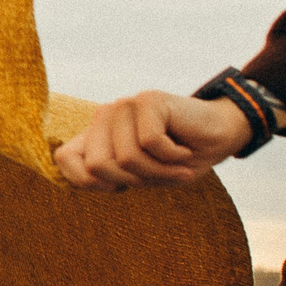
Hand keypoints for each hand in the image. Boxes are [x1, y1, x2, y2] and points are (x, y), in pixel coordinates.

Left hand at [52, 92, 248, 191]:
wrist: (220, 138)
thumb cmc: (178, 160)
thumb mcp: (139, 176)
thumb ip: (106, 175)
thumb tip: (85, 172)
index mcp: (96, 135)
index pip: (64, 159)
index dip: (91, 182)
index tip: (122, 186)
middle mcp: (105, 116)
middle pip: (98, 165)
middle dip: (134, 180)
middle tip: (160, 173)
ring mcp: (125, 105)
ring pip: (127, 157)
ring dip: (159, 171)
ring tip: (176, 163)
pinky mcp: (148, 100)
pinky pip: (151, 143)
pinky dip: (173, 157)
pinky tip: (184, 149)